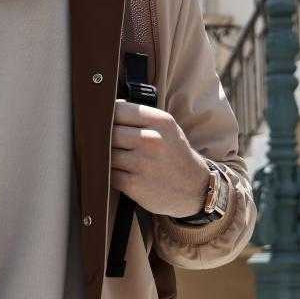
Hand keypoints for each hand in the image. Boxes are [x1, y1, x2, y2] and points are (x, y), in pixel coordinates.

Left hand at [110, 100, 212, 217]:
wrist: (195, 189)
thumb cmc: (173, 154)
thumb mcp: (166, 128)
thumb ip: (139, 117)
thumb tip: (104, 109)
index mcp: (160, 121)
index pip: (118, 110)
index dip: (106, 117)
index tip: (104, 123)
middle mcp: (152, 140)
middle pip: (109, 132)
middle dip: (104, 138)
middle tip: (108, 144)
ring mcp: (142, 163)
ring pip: (106, 153)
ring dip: (106, 157)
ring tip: (116, 159)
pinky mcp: (134, 184)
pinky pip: (108, 173)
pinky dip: (108, 174)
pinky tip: (120, 173)